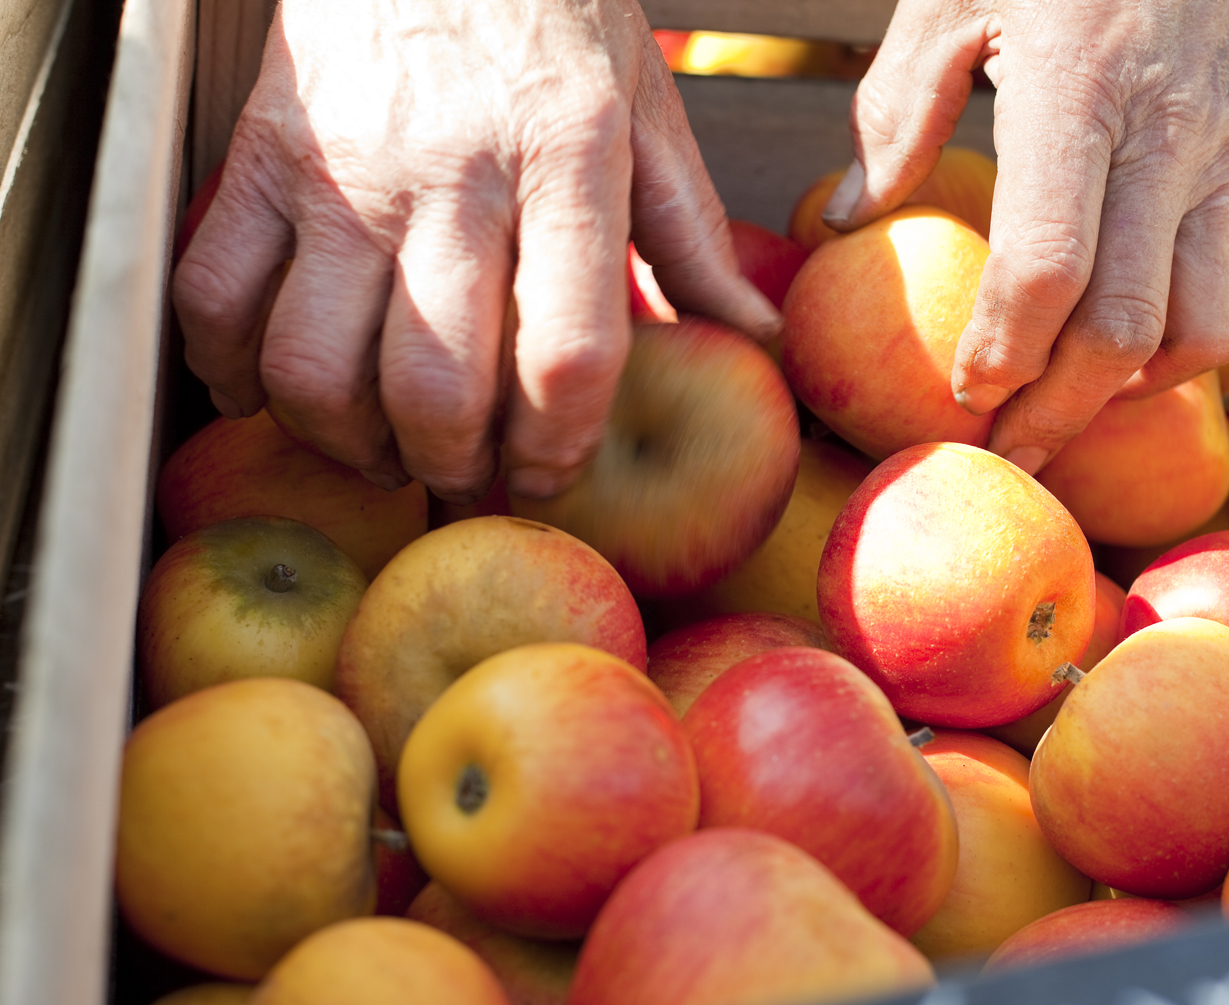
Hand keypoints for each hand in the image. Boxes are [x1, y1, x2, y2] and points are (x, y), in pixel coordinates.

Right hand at [172, 0, 778, 502]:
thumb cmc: (555, 17)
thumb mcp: (648, 111)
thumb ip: (694, 235)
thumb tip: (757, 338)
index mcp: (567, 161)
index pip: (567, 350)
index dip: (559, 445)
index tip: (552, 474)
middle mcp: (452, 173)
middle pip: (434, 384)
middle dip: (451, 467)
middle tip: (467, 479)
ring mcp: (343, 170)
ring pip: (315, 362)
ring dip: (347, 441)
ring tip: (383, 450)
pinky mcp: (260, 156)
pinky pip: (216, 295)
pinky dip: (232, 371)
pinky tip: (274, 395)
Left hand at [824, 0, 1228, 473]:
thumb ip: (897, 110)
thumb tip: (847, 219)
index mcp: (1078, 92)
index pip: (1048, 269)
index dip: (1004, 353)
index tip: (967, 393)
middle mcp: (1171, 135)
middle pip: (1128, 328)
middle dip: (1063, 410)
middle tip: (1013, 448)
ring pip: (1215, 325)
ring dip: (1142, 384)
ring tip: (1081, 394)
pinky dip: (1221, 328)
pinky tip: (1158, 326)